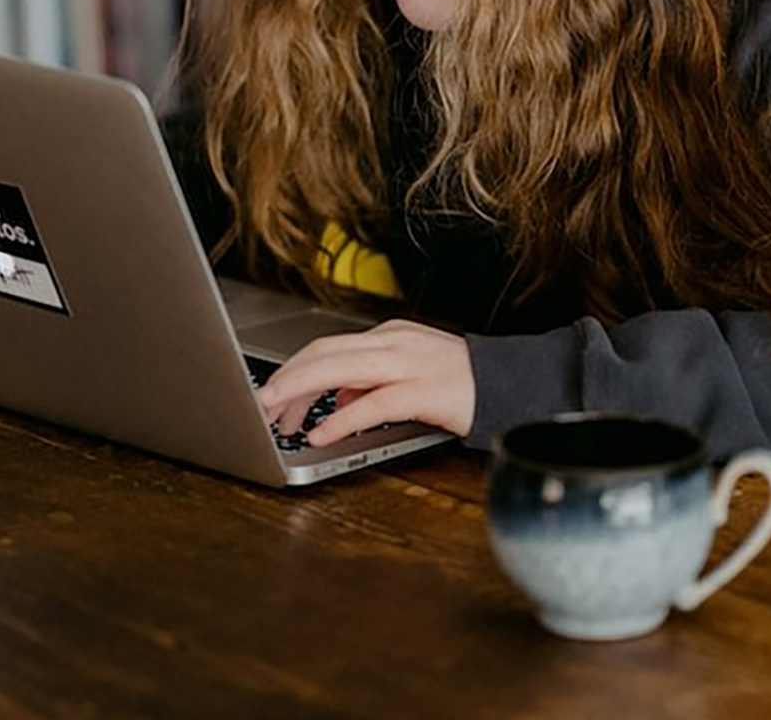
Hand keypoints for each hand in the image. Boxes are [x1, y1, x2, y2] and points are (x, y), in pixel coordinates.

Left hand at [255, 320, 474, 446]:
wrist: (510, 384)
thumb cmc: (462, 383)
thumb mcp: (409, 374)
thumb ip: (371, 381)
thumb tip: (337, 395)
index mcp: (388, 337)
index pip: (325, 349)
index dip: (291, 373)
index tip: (270, 397)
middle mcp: (393, 343)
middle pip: (323, 354)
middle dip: (285, 380)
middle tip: (259, 406)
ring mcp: (408, 364)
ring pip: (339, 370)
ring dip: (301, 393)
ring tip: (278, 417)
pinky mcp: (423, 391)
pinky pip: (372, 403)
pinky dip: (342, 418)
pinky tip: (322, 433)